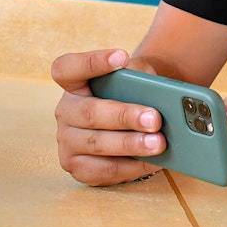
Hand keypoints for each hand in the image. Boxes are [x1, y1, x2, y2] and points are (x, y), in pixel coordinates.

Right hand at [51, 49, 164, 185]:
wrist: (133, 117)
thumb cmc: (133, 93)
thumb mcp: (135, 77)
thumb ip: (140, 76)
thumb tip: (160, 93)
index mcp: (73, 84)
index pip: (68, 68)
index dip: (91, 62)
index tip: (122, 56)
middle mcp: (65, 112)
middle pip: (90, 113)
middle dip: (125, 116)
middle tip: (154, 118)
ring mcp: (67, 142)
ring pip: (97, 144)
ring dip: (130, 144)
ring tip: (158, 143)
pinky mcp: (78, 167)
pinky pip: (103, 171)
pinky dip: (131, 167)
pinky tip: (153, 161)